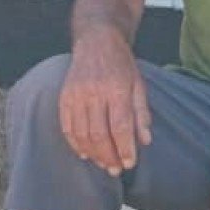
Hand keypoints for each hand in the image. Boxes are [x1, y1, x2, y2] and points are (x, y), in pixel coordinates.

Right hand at [58, 33, 150, 175]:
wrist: (97, 40)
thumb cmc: (122, 64)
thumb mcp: (139, 84)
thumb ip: (141, 113)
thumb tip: (144, 141)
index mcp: (117, 88)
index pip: (120, 126)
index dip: (125, 148)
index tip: (129, 163)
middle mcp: (95, 92)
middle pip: (99, 134)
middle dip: (108, 156)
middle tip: (116, 169)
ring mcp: (77, 94)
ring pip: (82, 134)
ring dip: (93, 153)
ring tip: (103, 163)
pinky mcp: (64, 96)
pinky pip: (67, 127)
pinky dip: (75, 144)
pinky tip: (85, 153)